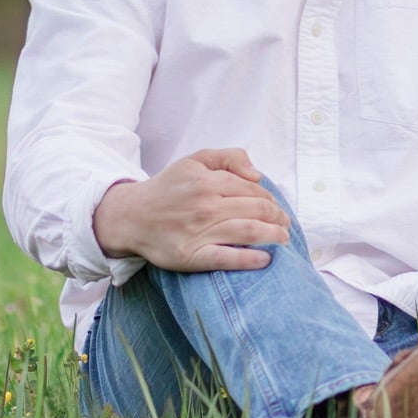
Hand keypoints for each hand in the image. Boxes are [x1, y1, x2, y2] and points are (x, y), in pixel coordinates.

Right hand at [93, 147, 291, 271]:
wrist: (131, 216)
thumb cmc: (168, 188)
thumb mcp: (195, 159)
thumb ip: (229, 157)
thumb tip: (257, 174)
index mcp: (209, 180)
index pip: (253, 189)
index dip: (271, 198)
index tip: (276, 207)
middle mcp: (206, 205)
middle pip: (257, 210)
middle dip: (278, 217)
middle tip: (286, 225)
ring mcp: (199, 231)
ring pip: (249, 232)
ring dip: (274, 236)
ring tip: (284, 240)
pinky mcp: (191, 256)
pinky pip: (227, 259)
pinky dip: (250, 260)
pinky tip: (265, 259)